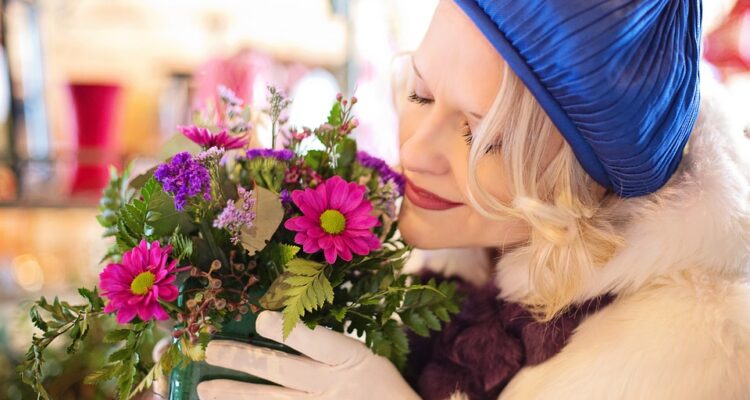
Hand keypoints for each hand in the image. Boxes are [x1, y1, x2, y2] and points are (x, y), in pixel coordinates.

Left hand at [197, 311, 420, 399]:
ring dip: (236, 393)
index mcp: (347, 358)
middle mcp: (330, 385)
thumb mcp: (361, 355)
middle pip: (283, 371)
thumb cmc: (376, 383)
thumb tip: (277, 326)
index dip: (287, 331)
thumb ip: (326, 343)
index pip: (315, 342)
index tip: (258, 319)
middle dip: (245, 360)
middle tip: (212, 351)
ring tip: (205, 388)